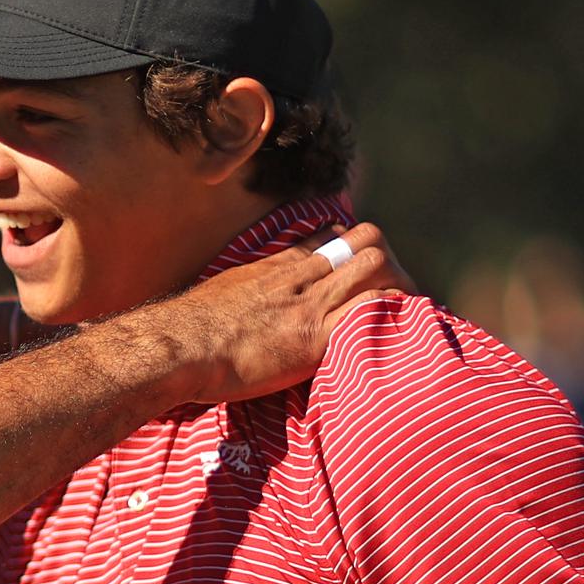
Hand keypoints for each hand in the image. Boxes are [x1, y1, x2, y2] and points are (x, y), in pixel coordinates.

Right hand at [164, 223, 403, 404]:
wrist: (180, 347)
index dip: (354, 249)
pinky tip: (398, 332)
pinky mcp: (315, 337)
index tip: (361, 269)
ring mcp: (311, 304)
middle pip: (365, 242)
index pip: (332, 236)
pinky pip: (369, 312)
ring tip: (403, 312)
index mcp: (278, 266)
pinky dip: (390, 316)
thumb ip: (250, 288)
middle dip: (387, 264)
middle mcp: (301, 277)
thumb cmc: (190, 329)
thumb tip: (250, 298)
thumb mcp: (224, 292)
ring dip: (396, 286)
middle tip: (393, 293)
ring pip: (375, 267)